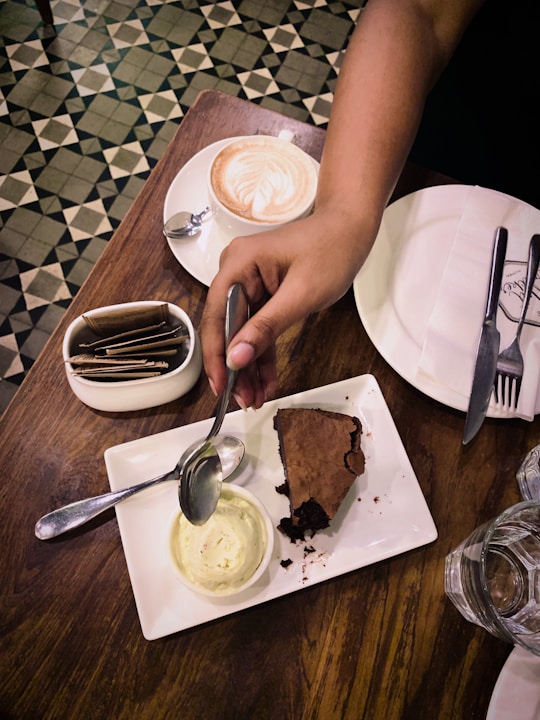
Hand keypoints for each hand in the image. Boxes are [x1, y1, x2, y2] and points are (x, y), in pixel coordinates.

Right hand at [201, 209, 371, 408]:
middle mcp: (237, 272)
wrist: (350, 230)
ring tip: (255, 397)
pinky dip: (262, 353)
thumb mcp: (300, 296)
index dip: (216, 355)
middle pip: (226, 328)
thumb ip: (266, 328)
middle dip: (235, 367)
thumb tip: (237, 357)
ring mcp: (249, 283)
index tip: (221, 385)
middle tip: (243, 399)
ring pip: (242, 334)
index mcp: (238, 264)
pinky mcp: (262, 293)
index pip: (215, 317)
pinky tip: (265, 380)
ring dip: (248, 366)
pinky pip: (257, 328)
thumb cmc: (330, 249)